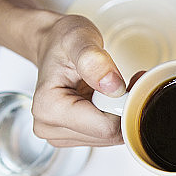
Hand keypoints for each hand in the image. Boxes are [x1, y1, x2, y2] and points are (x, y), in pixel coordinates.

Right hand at [32, 14, 127, 146]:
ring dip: (119, 112)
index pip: (105, 127)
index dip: (123, 106)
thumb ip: (94, 60)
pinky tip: (107, 98)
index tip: (126, 83)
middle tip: (120, 82)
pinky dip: (114, 116)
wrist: (52, 44)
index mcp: (48, 108)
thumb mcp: (78, 38)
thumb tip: (112, 86)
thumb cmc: (62, 42)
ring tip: (111, 87)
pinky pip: (107, 135)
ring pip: (110, 138)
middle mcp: (49, 127)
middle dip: (122, 109)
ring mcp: (60, 135)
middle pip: (109, 135)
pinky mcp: (73, 137)